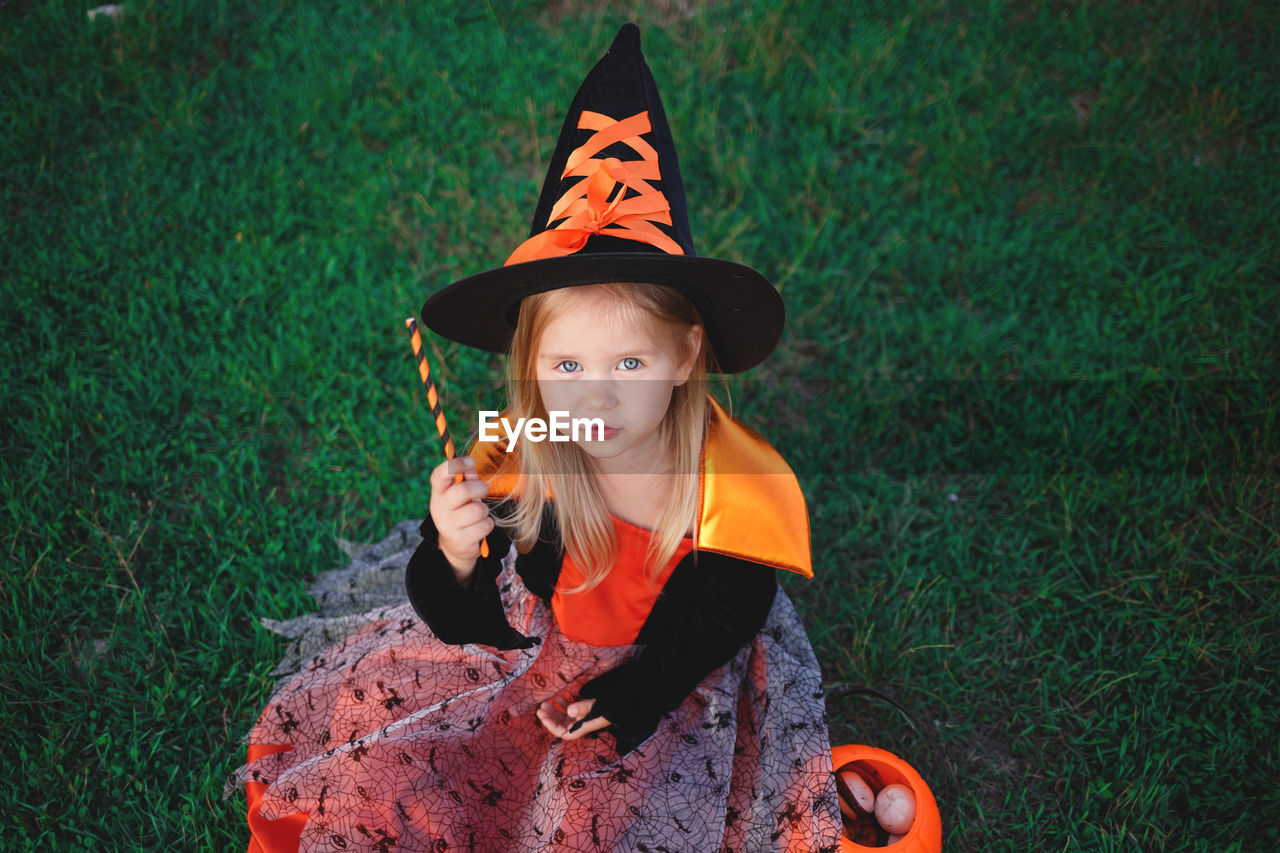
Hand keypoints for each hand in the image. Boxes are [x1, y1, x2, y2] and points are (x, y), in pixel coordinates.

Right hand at [428, 456, 492, 581]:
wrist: (455, 543)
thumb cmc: (461, 511)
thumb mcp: (461, 494)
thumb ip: (466, 479)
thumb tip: (470, 468)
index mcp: (438, 493)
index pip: (439, 475)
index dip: (455, 464)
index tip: (470, 460)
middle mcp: (440, 508)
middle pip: (463, 490)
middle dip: (480, 487)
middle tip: (483, 490)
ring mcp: (449, 525)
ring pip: (478, 510)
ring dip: (484, 510)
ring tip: (478, 514)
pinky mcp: (460, 540)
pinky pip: (485, 525)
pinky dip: (487, 524)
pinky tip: (479, 527)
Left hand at [536, 695, 609, 740]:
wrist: (623, 704)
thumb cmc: (611, 705)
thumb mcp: (597, 706)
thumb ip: (584, 708)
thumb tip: (569, 710)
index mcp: (583, 728)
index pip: (563, 733)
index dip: (551, 726)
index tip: (543, 717)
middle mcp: (581, 725)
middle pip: (561, 726)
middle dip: (550, 718)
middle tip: (540, 708)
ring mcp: (583, 719)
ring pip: (564, 718)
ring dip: (554, 712)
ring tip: (545, 703)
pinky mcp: (585, 711)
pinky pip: (571, 712)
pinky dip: (564, 706)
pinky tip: (559, 699)